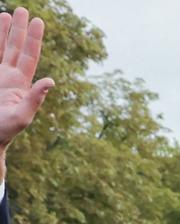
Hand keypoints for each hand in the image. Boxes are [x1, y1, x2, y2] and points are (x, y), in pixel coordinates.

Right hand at [0, 8, 53, 151]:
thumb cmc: (5, 131)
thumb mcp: (22, 117)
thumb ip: (35, 99)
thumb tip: (51, 81)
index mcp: (21, 84)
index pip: (29, 55)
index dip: (34, 39)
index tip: (38, 21)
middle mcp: (10, 77)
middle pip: (15, 47)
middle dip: (19, 29)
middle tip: (22, 10)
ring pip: (0, 49)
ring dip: (3, 33)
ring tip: (4, 14)